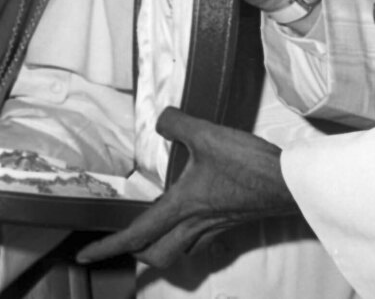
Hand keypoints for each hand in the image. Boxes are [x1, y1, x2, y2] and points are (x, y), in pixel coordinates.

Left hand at [75, 108, 296, 267]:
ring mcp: (214, 228)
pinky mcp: (230, 225)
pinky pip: (199, 242)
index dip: (106, 247)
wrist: (290, 183)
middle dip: (136, 252)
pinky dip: (185, 239)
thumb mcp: (207, 134)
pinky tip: (189, 222)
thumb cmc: (250, 164)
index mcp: (181, 206)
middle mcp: (194, 224)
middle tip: (122, 240)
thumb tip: (160, 118)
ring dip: (160, 248)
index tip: (85, 256)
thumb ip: (176, 122)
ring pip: (178, 252)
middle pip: (155, 254)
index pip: (136, 234)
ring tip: (151, 235)